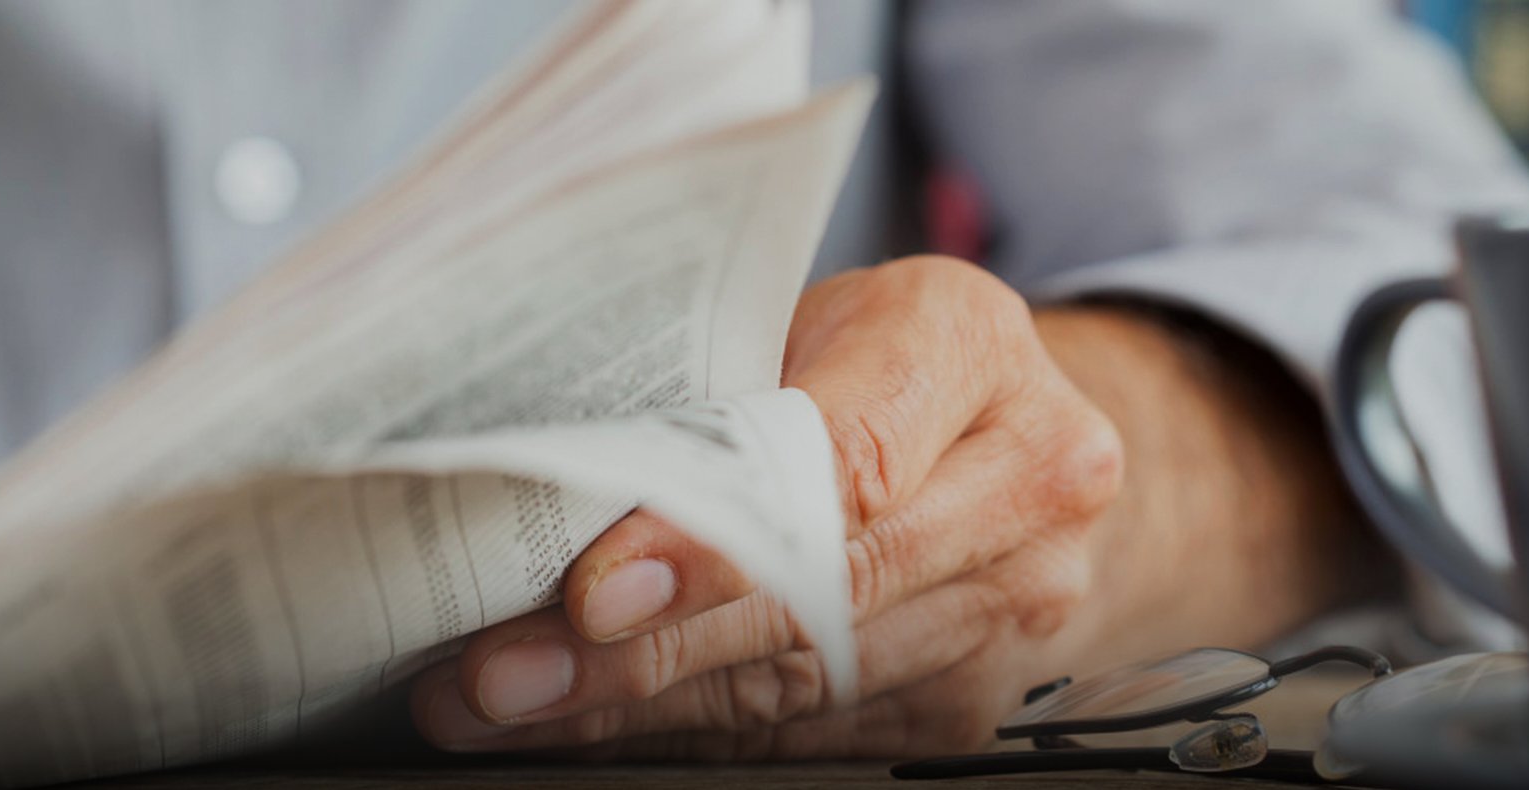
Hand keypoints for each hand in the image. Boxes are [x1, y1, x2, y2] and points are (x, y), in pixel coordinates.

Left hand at [410, 256, 1376, 757]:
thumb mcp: (814, 319)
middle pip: (822, 595)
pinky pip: (814, 733)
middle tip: (499, 673)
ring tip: (508, 704)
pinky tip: (597, 721)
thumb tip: (550, 492)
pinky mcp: (974, 702)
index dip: (714, 539)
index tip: (593, 590)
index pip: (843, 464)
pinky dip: (693, 733)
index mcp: (973, 347)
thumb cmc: (885, 360)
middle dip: (643, 649)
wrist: (1029, 447)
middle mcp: (1026, 484)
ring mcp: (1017, 609)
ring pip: (805, 684)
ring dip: (643, 706)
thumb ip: (720, 395)